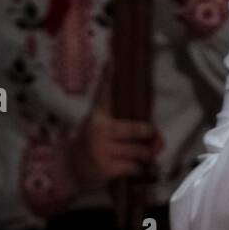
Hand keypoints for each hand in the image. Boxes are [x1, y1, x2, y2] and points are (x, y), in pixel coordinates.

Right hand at [66, 62, 160, 193]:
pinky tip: (127, 168)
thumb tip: (157, 139)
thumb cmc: (94, 145)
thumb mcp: (102, 128)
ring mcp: (101, 149)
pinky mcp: (105, 168)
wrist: (71, 169)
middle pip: (139, 129)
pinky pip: (134, 167)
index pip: (105, 93)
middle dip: (149, 136)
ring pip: (140, 151)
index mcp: (98, 116)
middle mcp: (98, 130)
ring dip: (144, 156)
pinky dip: (136, 169)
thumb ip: (129, 128)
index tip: (112, 59)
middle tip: (149, 139)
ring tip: (135, 156)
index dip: (109, 76)